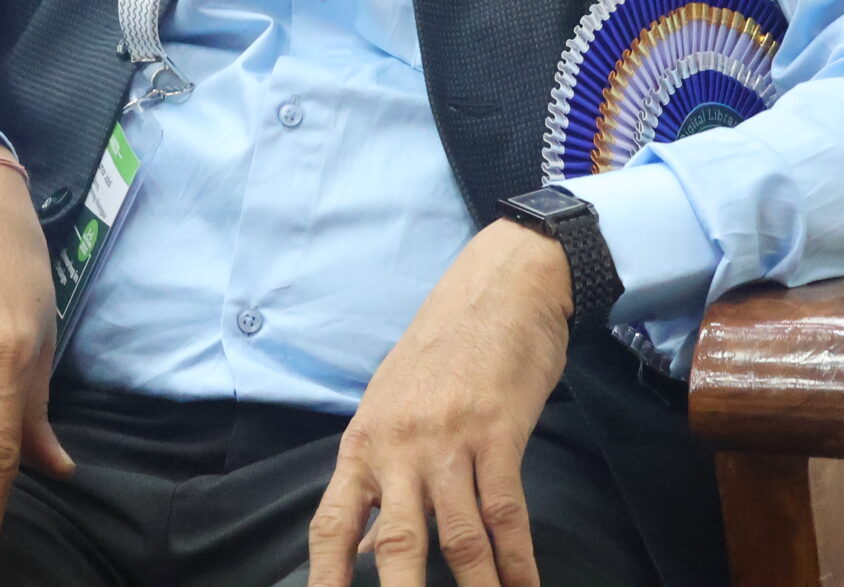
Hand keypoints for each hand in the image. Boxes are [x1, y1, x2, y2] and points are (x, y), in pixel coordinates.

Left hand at [307, 221, 574, 586]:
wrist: (498, 286)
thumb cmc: (444, 350)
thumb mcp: (394, 409)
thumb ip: (379, 483)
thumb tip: (366, 553)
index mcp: (364, 443)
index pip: (333, 524)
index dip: (325, 579)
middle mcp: (399, 446)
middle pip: (397, 544)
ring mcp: (449, 438)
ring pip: (459, 537)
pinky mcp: (499, 431)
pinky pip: (507, 512)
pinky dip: (518, 562)